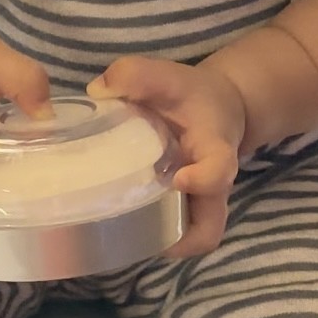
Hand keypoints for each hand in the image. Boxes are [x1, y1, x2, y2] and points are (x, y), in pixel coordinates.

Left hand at [88, 56, 245, 258]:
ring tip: (121, 234)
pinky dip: (156, 238)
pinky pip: (178, 235)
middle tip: (137, 227)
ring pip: (196, 239)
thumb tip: (97, 92)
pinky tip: (118, 226)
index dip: (203, 180)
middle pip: (209, 227)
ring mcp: (201, 203)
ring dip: (165, 242)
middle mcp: (214, 184)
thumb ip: (135, 75)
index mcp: (215, 148)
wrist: (215, 106)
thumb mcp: (168, 76)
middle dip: (180, 236)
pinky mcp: (186, 210)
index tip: (178, 179)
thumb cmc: (189, 94)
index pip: (219, 170)